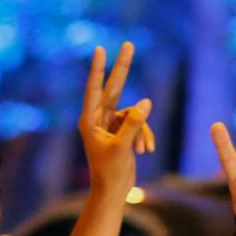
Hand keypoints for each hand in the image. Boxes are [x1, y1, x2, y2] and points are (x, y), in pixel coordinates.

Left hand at [78, 43, 151, 196]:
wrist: (113, 192)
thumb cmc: (111, 172)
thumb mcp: (123, 147)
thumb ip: (134, 124)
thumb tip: (145, 102)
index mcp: (90, 122)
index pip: (95, 89)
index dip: (99, 68)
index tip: (100, 49)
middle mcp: (98, 120)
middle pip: (113, 88)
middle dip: (122, 69)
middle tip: (128, 44)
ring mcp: (110, 125)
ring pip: (133, 114)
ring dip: (142, 130)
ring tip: (141, 150)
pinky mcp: (122, 132)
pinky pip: (138, 124)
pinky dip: (144, 136)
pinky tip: (146, 151)